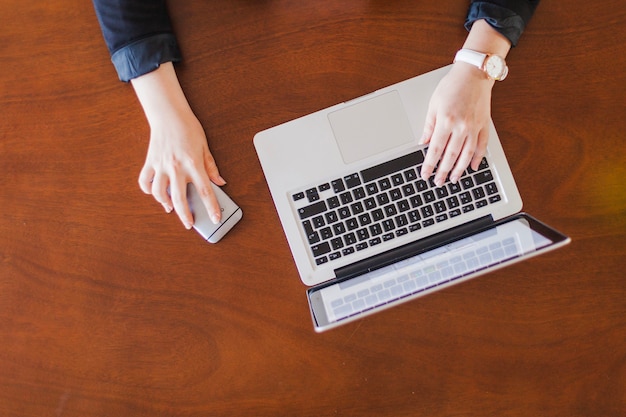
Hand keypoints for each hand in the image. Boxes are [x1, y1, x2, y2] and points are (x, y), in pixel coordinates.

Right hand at [131, 62, 224, 228]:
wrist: (168, 114)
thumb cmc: (188, 128)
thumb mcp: (205, 146)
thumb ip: (211, 166)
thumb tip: (220, 182)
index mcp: (193, 164)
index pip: (204, 191)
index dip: (211, 207)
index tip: (215, 219)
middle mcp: (176, 167)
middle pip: (180, 198)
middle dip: (185, 215)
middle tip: (189, 224)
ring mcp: (161, 165)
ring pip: (159, 193)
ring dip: (165, 203)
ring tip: (171, 208)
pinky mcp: (150, 162)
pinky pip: (145, 181)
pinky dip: (149, 190)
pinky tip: (156, 194)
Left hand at [419, 62, 492, 186]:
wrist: (474, 74)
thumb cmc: (452, 85)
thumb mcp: (434, 104)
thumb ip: (429, 125)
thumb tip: (423, 142)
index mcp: (446, 121)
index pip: (435, 150)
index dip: (429, 165)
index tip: (425, 174)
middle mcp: (461, 127)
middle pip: (450, 156)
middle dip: (443, 172)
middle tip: (438, 182)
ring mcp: (474, 127)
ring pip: (466, 155)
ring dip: (459, 169)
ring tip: (454, 179)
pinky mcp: (484, 125)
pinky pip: (482, 146)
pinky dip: (477, 158)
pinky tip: (473, 167)